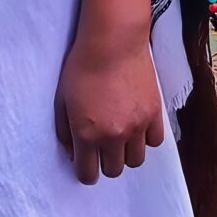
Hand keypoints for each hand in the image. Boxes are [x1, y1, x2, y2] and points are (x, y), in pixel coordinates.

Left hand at [54, 21, 166, 183]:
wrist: (112, 42)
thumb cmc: (81, 67)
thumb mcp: (61, 101)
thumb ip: (65, 133)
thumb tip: (73, 154)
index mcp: (87, 134)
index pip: (88, 175)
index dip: (86, 171)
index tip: (86, 163)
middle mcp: (113, 136)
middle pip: (113, 171)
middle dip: (105, 163)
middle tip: (102, 147)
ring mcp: (137, 126)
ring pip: (135, 161)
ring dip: (126, 153)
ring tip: (121, 137)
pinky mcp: (154, 113)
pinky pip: (154, 142)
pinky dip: (146, 139)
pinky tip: (137, 126)